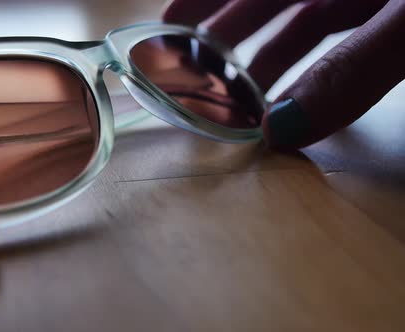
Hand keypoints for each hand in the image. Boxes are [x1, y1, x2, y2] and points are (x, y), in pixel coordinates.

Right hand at [164, 0, 404, 148]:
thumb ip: (351, 69)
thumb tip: (282, 128)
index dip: (204, 0)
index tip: (168, 25)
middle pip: (269, 5)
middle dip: (231, 38)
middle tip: (199, 76)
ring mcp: (372, 1)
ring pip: (306, 26)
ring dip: (274, 62)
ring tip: (248, 101)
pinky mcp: (393, 21)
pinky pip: (344, 43)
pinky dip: (318, 72)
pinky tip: (302, 98)